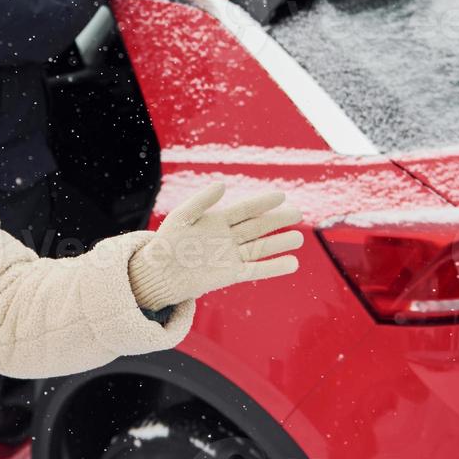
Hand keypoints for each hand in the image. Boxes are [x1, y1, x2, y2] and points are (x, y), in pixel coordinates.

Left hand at [128, 183, 302, 310]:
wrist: (159, 272)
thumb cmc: (167, 242)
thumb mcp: (182, 216)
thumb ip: (201, 201)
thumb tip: (223, 184)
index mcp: (218, 220)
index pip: (245, 209)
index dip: (263, 202)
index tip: (282, 195)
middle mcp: (228, 236)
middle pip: (258, 226)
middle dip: (278, 220)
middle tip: (298, 213)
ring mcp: (231, 255)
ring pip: (261, 247)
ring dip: (280, 243)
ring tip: (299, 238)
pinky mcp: (231, 274)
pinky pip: (256, 269)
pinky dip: (274, 267)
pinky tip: (292, 263)